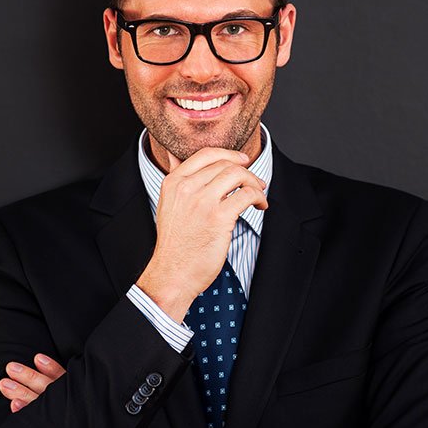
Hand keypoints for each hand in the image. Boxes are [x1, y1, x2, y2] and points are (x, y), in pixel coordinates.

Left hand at [0, 357, 148, 427]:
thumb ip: (94, 416)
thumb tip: (79, 401)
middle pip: (52, 392)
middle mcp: (82, 417)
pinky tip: (13, 409)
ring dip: (22, 393)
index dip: (52, 370)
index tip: (37, 357)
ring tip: (5, 384)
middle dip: (29, 377)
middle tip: (12, 368)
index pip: (68, 384)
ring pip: (43, 406)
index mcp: (90, 411)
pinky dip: (26, 416)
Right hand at [137, 147, 267, 322]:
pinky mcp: (218, 218)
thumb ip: (176, 182)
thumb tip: (175, 158)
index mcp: (173, 183)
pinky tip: (259, 207)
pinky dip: (258, 198)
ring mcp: (202, 202)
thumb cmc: (175, 243)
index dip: (229, 154)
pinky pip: (246, 195)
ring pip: (237, 175)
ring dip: (254, 183)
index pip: (205, 154)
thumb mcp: (167, 205)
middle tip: (256, 182)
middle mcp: (186, 188)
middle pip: (225, 164)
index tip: (242, 160)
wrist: (173, 273)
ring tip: (259, 194)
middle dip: (246, 171)